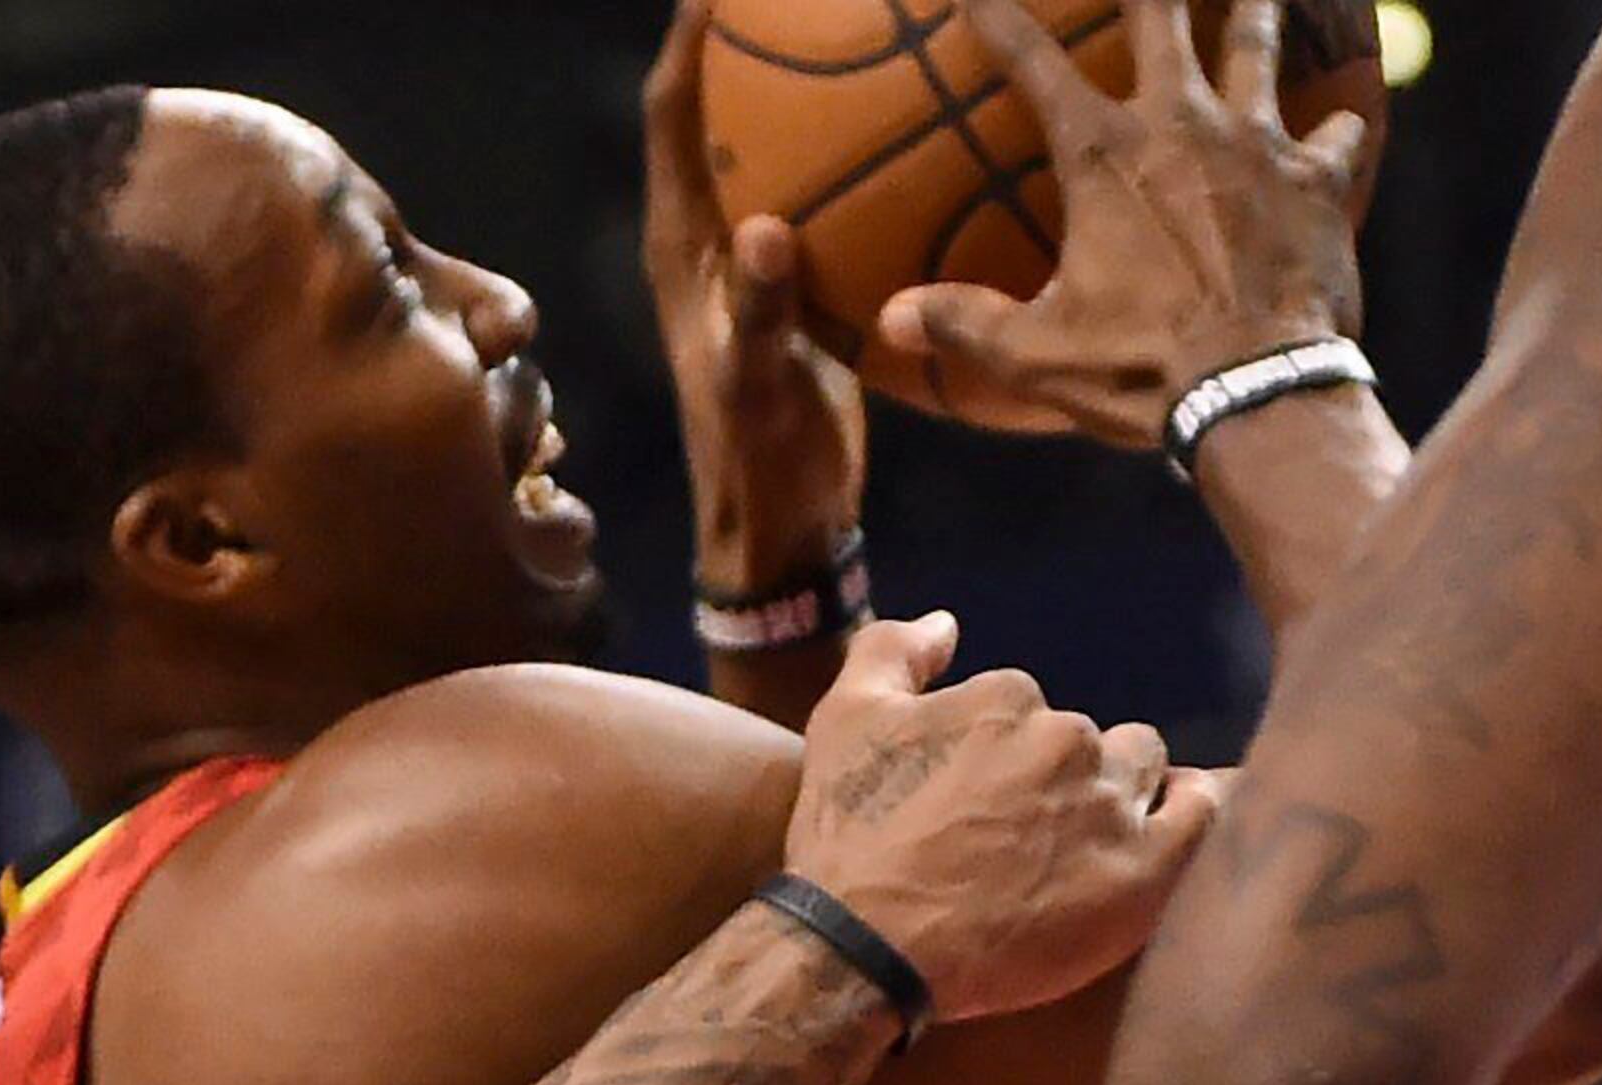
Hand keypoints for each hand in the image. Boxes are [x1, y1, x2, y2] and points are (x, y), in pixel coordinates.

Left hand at [646, 0, 866, 592]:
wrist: (783, 519)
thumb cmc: (758, 459)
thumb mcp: (758, 387)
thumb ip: (759, 314)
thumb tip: (763, 230)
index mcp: (683, 249)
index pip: (673, 119)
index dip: (688, 44)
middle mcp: (712, 238)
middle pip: (722, 111)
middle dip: (751, 46)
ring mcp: (758, 259)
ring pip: (777, 148)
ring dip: (807, 93)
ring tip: (866, 27)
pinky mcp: (804, 283)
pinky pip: (832, 195)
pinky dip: (864, 157)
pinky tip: (929, 127)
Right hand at [785, 611, 1222, 1020]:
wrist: (864, 947)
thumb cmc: (847, 840)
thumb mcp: (843, 722)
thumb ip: (893, 651)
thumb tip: (947, 623)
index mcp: (1004, 699)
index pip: (1024, 707)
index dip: (999, 754)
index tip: (975, 801)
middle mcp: (1066, 739)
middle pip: (1089, 738)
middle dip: (1061, 775)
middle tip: (1019, 835)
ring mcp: (1109, 804)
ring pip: (1144, 770)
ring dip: (1121, 794)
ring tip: (1077, 847)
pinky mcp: (1145, 871)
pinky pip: (1201, 816)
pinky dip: (1189, 814)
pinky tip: (1162, 836)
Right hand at [884, 0, 1372, 447]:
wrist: (1258, 389)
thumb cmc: (1138, 368)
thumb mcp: (1033, 354)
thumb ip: (962, 324)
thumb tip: (889, 319)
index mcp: (1102, 159)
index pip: (1035, 66)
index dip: (999, 19)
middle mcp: (1181, 127)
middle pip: (1162, 18)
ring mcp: (1258, 144)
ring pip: (1254, 45)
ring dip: (1253, 7)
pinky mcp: (1317, 179)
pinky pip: (1331, 134)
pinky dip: (1331, 126)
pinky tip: (1338, 119)